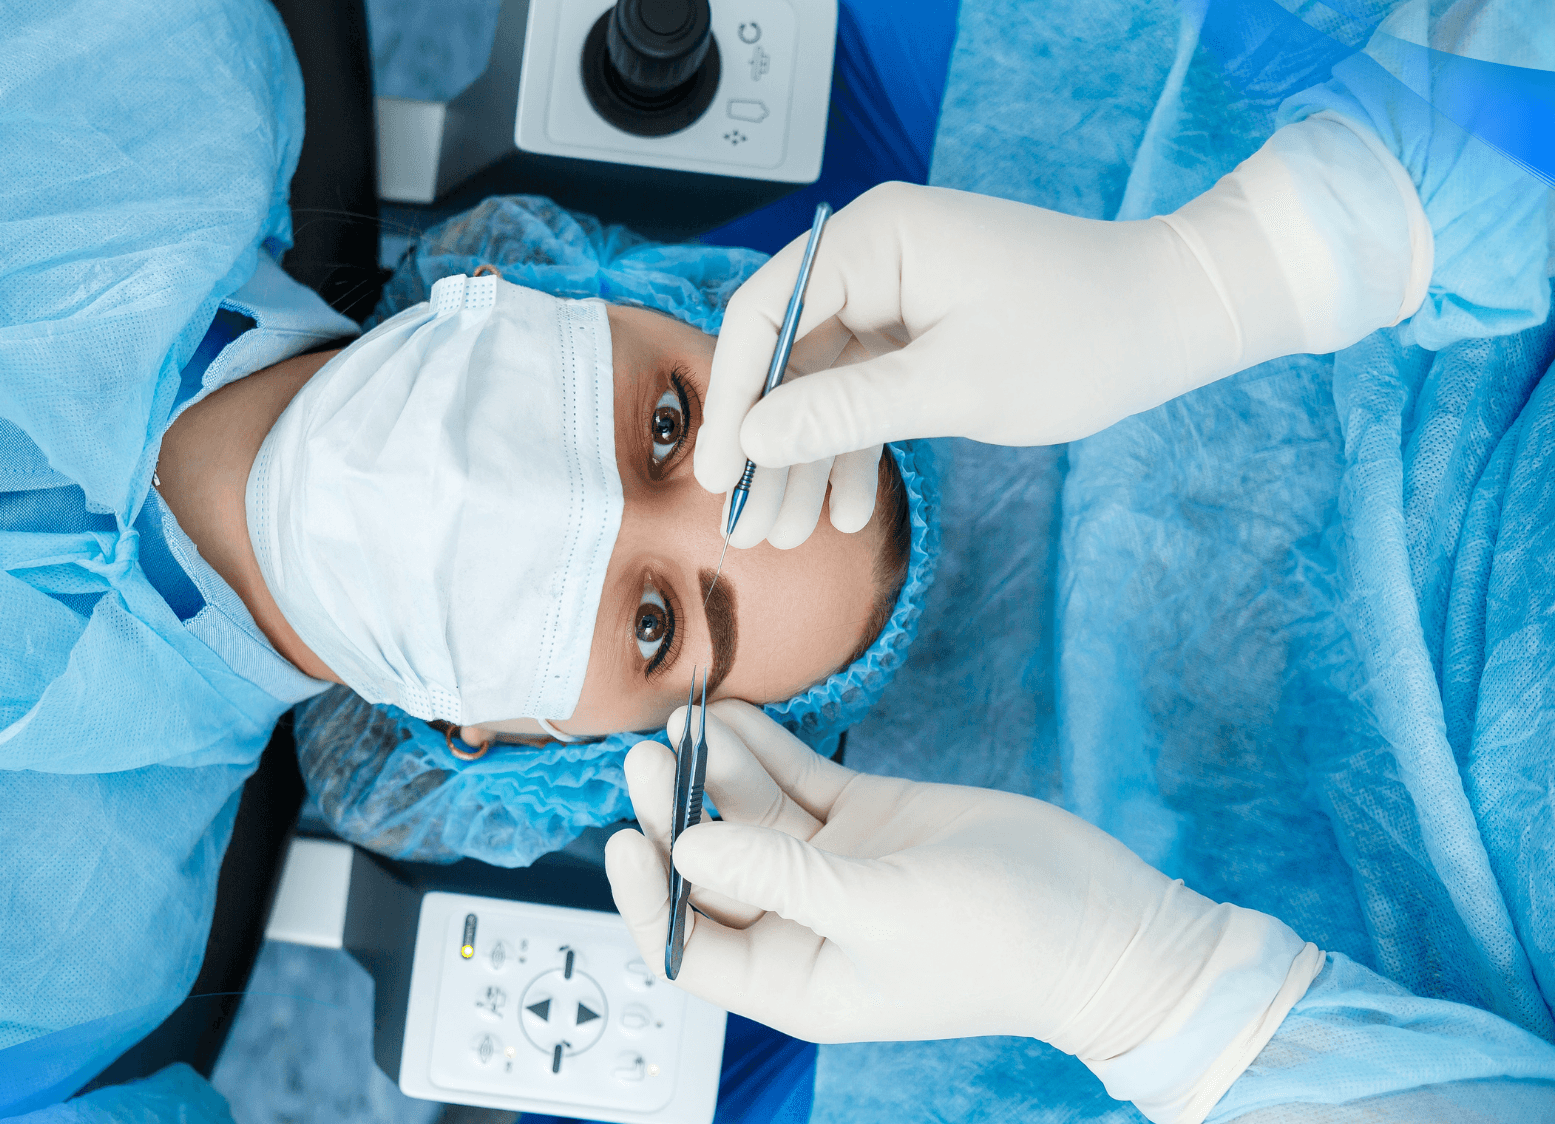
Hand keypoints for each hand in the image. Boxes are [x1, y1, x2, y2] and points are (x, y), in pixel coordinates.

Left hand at [608, 700, 1316, 1118]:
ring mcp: (831, 867)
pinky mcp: (865, 818)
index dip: (648, 895)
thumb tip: (686, 850)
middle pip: (711, 867)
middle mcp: (802, 924)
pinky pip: (796, 779)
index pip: (689, 944)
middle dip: (676, 813)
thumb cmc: (1003, 944)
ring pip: (748, 814)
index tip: (625, 837)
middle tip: (647, 754)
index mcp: (795, 979)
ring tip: (684, 718)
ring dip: (714, 770)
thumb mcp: (882, 912)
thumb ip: (781, 880)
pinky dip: (763, 748)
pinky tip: (730, 713)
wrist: (1107, 923)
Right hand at [697, 116, 1423, 548]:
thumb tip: (754, 439)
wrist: (1178, 318)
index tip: (718, 474)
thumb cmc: (1084, 336)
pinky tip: (847, 514)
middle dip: (769, 446)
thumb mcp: (956, 387)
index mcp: (877, 239)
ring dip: (806, 460)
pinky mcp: (923, 326)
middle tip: (747, 527)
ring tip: (787, 538)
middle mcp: (876, 254)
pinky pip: (864, 388)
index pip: (764, 312)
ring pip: (821, 382)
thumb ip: (845, 412)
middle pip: (786, 354)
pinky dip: (853, 447)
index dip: (732, 398)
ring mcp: (898, 290)